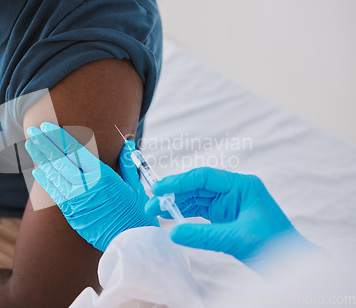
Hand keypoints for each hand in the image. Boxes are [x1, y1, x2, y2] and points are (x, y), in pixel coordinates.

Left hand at [25, 123, 157, 251]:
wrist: (129, 240)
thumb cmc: (135, 212)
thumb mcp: (134, 185)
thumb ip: (126, 163)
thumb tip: (128, 144)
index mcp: (102, 176)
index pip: (74, 150)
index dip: (58, 137)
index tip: (46, 126)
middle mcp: (86, 186)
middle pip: (60, 160)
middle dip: (45, 144)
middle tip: (32, 131)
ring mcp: (76, 201)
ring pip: (54, 175)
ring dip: (41, 159)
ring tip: (31, 145)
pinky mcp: (72, 214)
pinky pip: (55, 193)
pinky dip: (46, 181)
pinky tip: (38, 171)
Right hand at [145, 167, 317, 270]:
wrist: (289, 262)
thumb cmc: (274, 246)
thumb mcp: (237, 239)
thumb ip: (203, 235)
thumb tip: (172, 232)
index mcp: (241, 185)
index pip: (204, 177)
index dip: (179, 182)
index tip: (158, 189)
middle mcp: (233, 190)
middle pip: (196, 186)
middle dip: (172, 193)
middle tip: (151, 202)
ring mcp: (228, 202)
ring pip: (195, 197)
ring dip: (175, 203)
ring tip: (155, 210)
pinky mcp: (223, 215)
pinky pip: (199, 210)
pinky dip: (183, 213)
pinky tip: (170, 216)